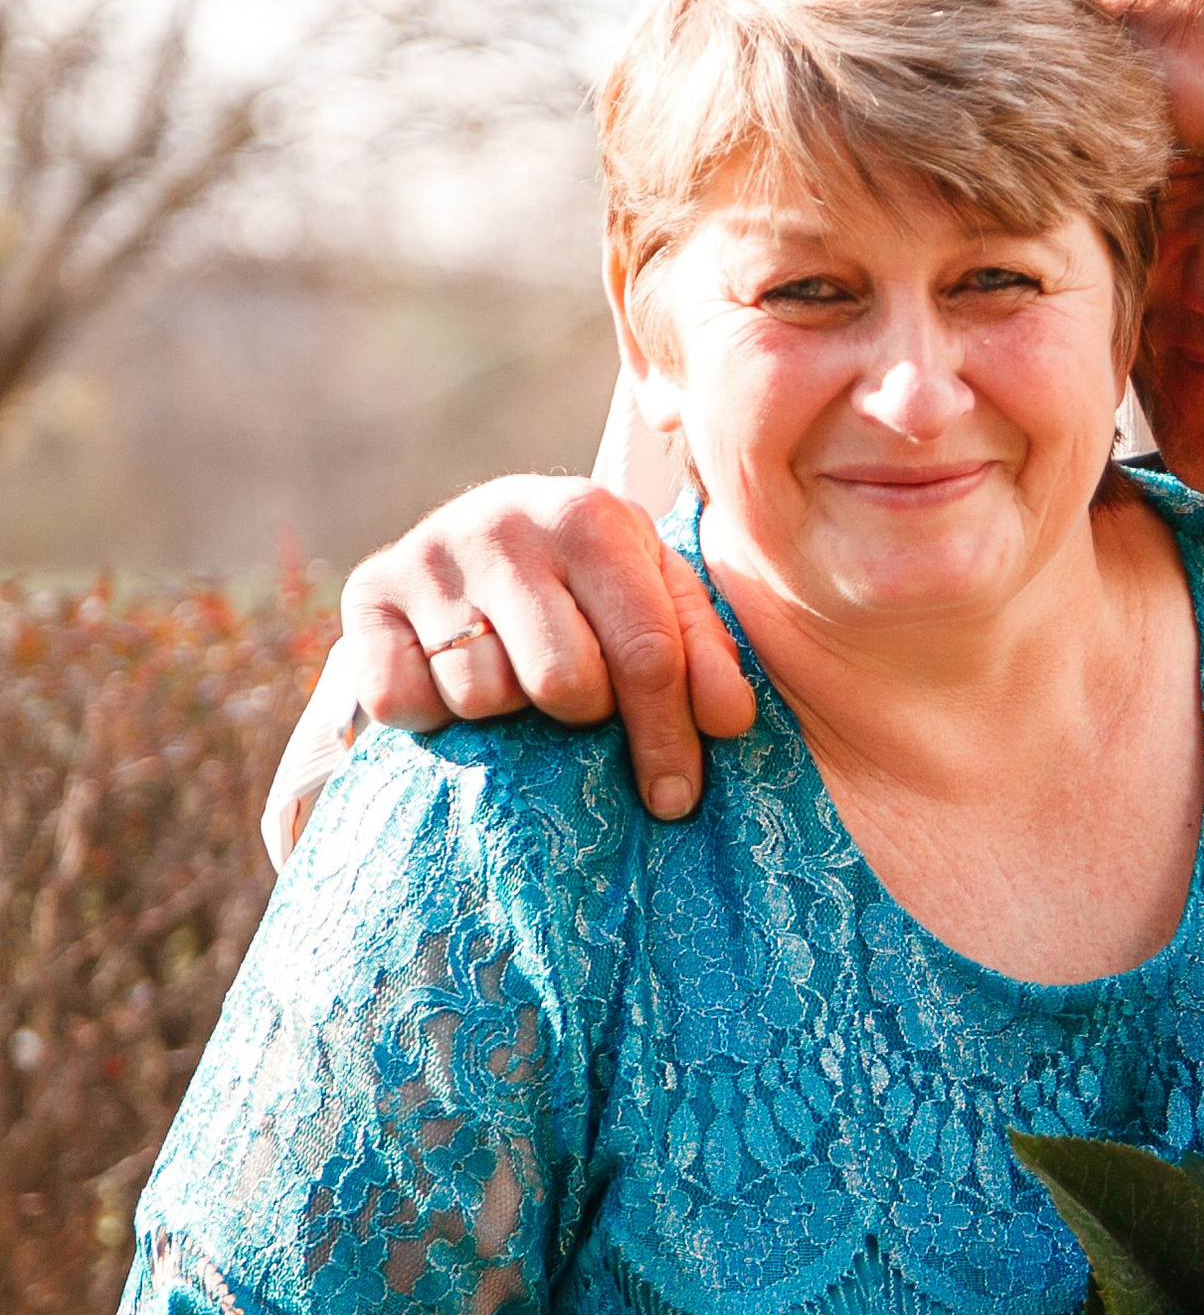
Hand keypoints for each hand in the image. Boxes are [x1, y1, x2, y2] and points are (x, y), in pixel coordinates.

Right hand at [339, 477, 756, 819]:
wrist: (487, 534)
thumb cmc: (591, 581)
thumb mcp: (658, 596)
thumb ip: (703, 653)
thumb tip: (729, 722)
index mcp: (589, 515)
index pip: (644, 652)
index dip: (667, 737)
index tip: (676, 798)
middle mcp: (502, 522)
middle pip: (563, 683)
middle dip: (582, 713)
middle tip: (578, 700)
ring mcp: (426, 556)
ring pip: (481, 697)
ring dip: (506, 710)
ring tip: (512, 671)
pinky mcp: (364, 594)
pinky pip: (400, 704)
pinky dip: (430, 714)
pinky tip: (451, 679)